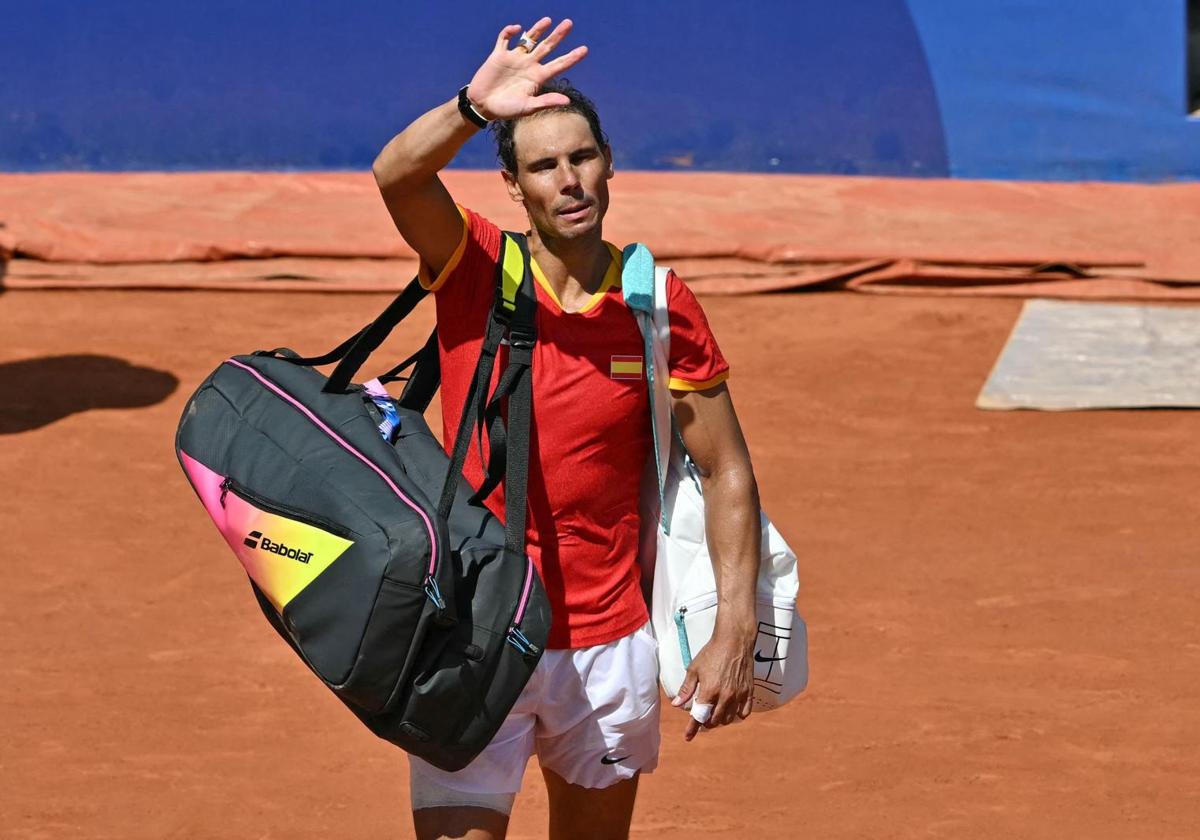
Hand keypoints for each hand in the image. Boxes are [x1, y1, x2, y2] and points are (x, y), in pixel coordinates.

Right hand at [467, 18, 587, 120]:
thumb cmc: (506, 110)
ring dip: (538, 29)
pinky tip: (517, 29)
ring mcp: (515, 58)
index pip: (558, 65)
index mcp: (537, 77)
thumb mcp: (527, 108)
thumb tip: (567, 100)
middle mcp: (529, 65)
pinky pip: (505, 39)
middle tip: (569, 23)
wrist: (482, 106)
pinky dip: (510, 32)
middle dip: (558, 35)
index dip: (571, 57)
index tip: (585, 49)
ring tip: (548, 20)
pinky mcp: (499, 55)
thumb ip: (546, 102)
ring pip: (529, 39)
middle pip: (547, 47)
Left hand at [671, 623, 755, 740]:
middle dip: (706, 722)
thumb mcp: (694, 669)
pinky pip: (744, 712)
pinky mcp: (749, 692)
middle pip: (714, 721)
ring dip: (720, 719)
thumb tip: (676, 705)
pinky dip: (737, 714)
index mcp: (709, 691)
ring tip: (715, 712)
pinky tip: (731, 709)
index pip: (699, 716)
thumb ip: (686, 689)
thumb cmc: (712, 652)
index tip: (688, 737)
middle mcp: (725, 696)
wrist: (734, 640)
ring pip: (728, 718)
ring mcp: (738, 695)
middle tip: (702, 716)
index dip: (692, 729)